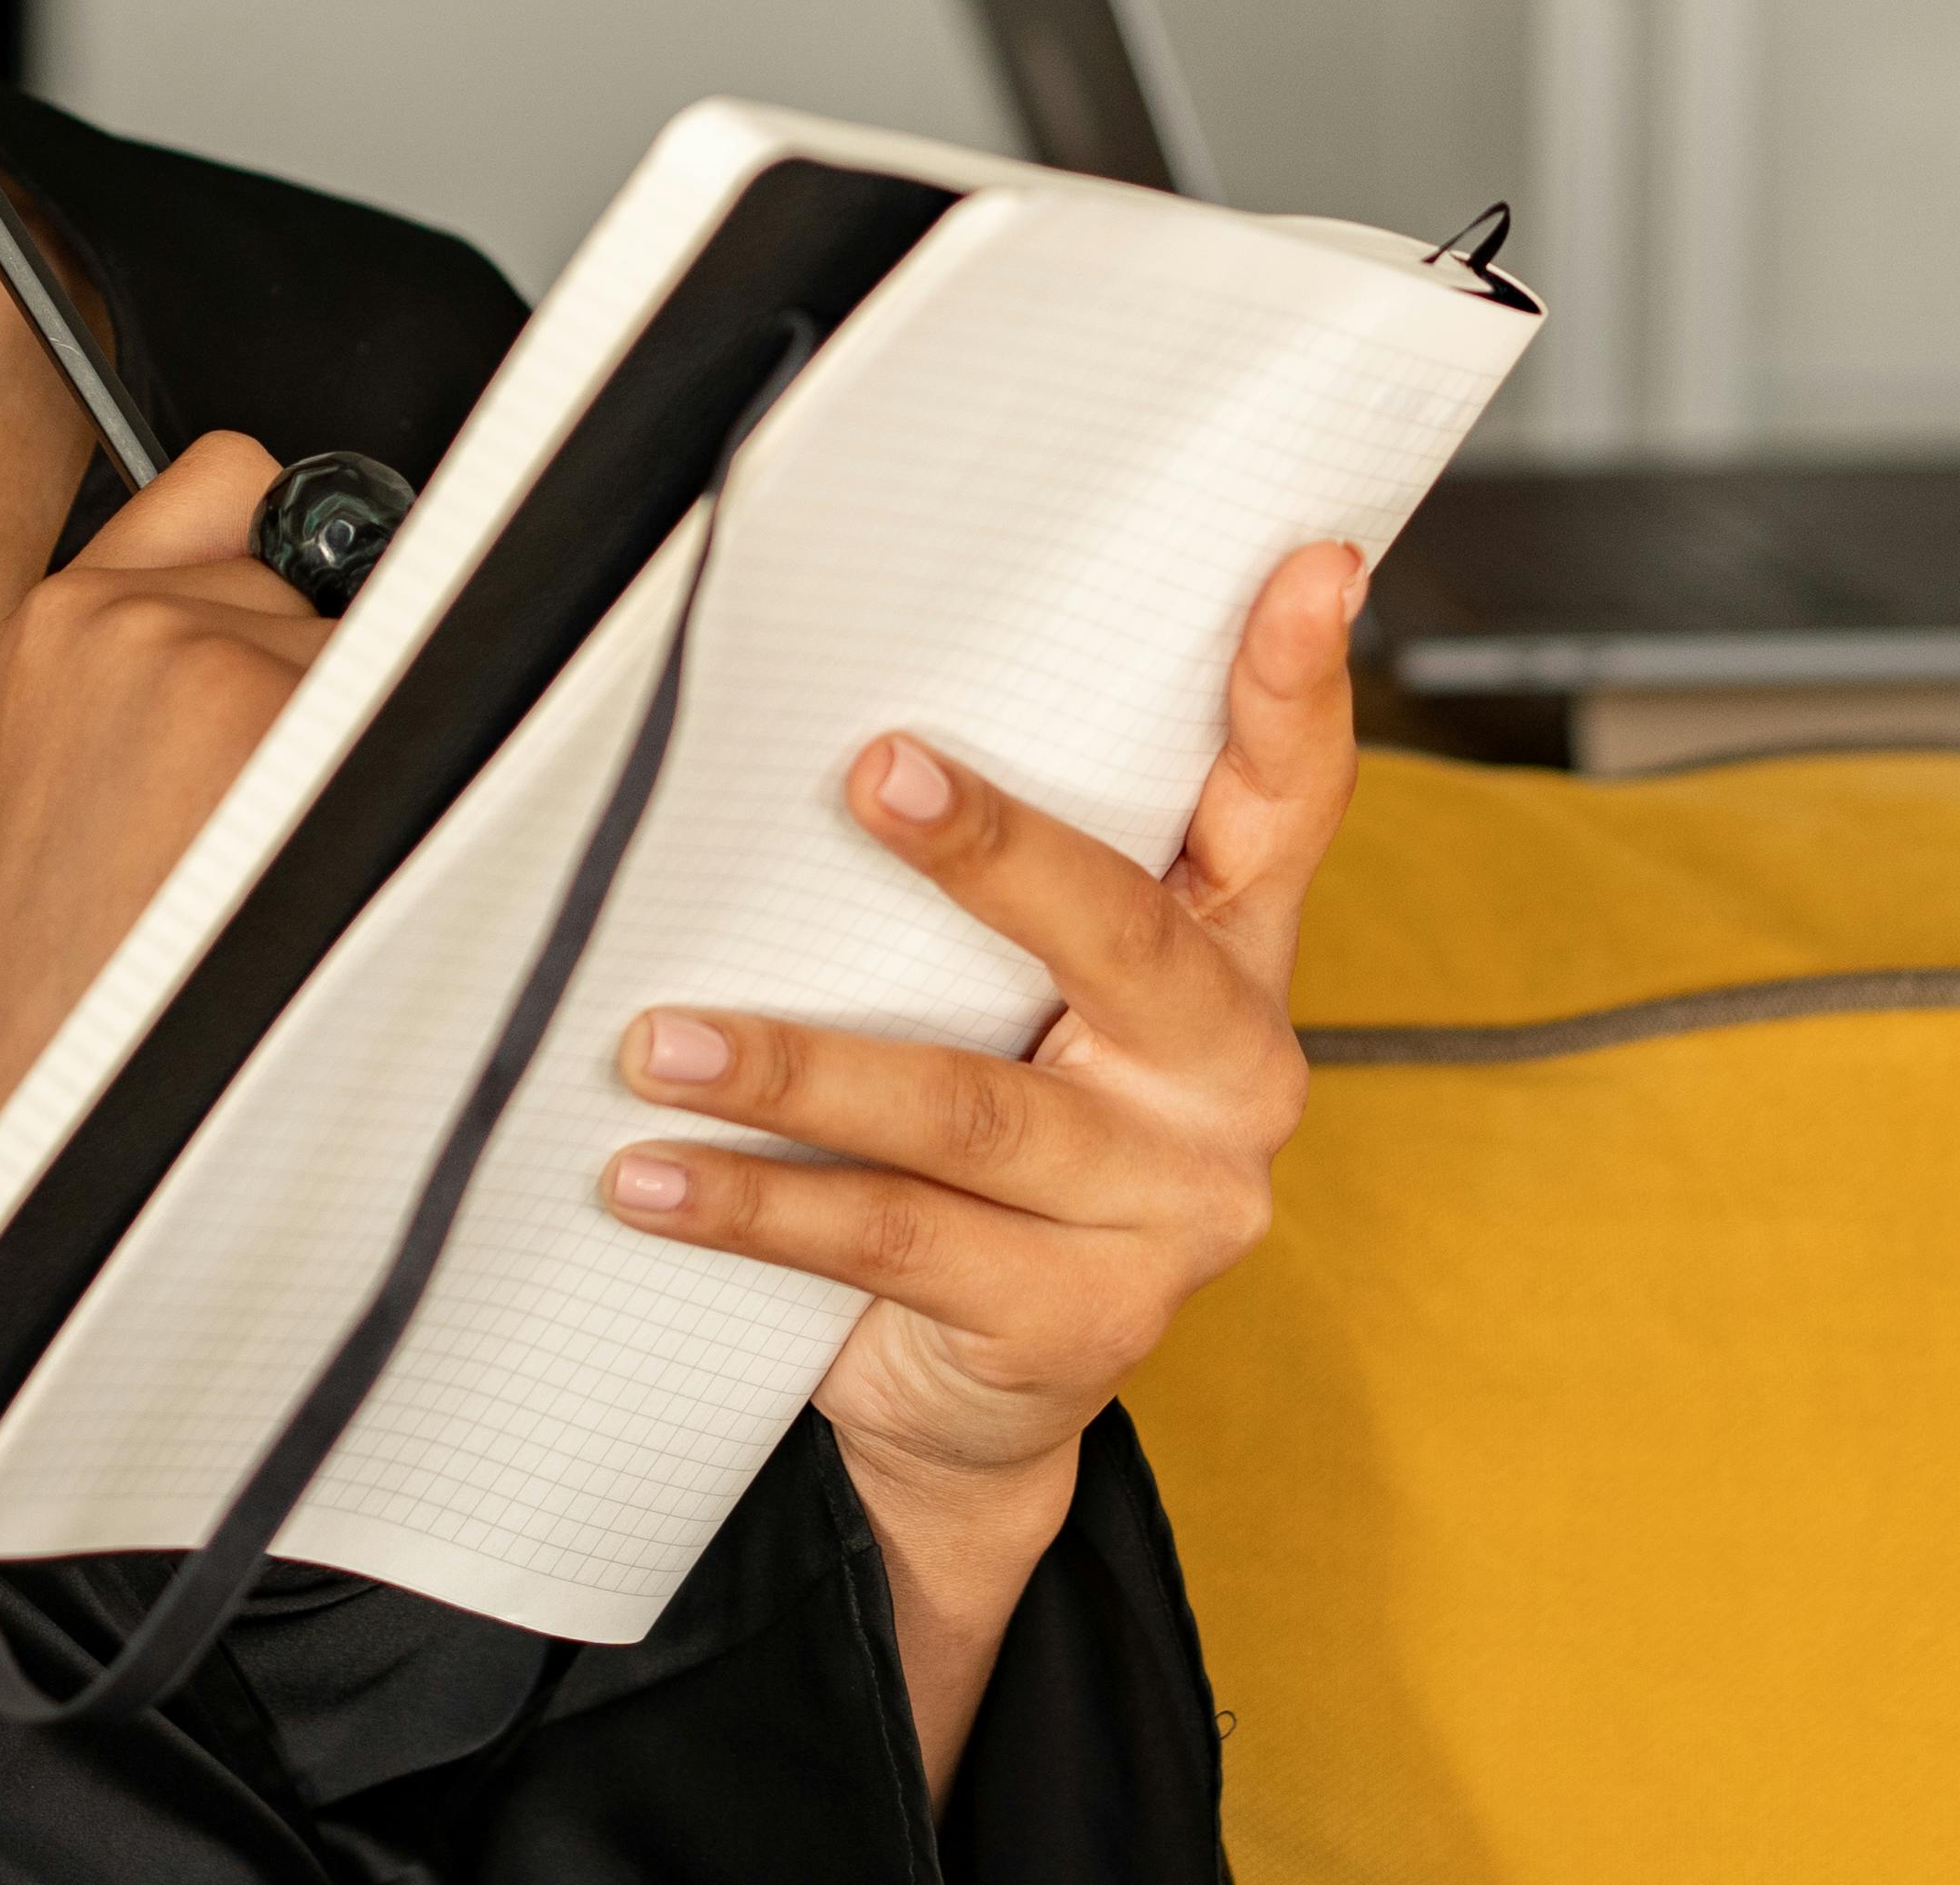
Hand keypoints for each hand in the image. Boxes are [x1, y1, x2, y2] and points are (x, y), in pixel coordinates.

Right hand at [0, 430, 329, 1161]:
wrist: (30, 1087)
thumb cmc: (70, 952)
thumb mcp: (59, 754)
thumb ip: (150, 642)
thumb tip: (303, 579)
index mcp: (57, 617)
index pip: (230, 481)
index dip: (284, 552)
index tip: (308, 609)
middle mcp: (123, 616)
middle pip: (317, 578)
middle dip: (311, 678)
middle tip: (257, 805)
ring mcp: (199, 659)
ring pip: (366, 650)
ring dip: (350, 746)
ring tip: (272, 853)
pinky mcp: (269, 717)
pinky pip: (402, 705)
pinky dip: (384, 788)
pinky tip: (311, 865)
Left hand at [594, 541, 1366, 1576]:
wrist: (967, 1392)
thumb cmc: (978, 1147)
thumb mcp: (1012, 1001)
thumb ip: (990, 889)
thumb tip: (842, 721)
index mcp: (1225, 959)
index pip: (1287, 805)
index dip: (1299, 687)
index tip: (1309, 567)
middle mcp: (1226, 1073)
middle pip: (1120, 935)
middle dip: (993, 848)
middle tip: (875, 767)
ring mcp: (1166, 1205)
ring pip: (970, 1106)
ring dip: (798, 1065)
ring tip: (660, 1037)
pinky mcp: (1077, 1315)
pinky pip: (893, 1236)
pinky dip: (754, 1201)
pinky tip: (650, 1175)